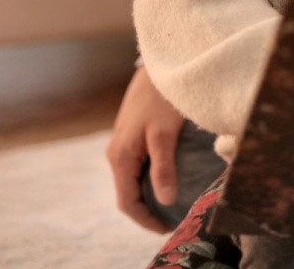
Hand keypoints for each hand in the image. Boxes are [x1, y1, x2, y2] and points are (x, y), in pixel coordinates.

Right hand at [106, 65, 184, 232]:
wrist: (158, 66)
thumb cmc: (161, 98)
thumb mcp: (164, 134)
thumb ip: (163, 167)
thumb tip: (166, 199)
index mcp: (121, 157)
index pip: (126, 202)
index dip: (145, 219)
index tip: (167, 228)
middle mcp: (118, 153)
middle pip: (129, 193)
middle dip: (148, 210)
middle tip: (174, 220)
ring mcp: (125, 143)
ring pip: (134, 179)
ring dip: (150, 194)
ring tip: (175, 203)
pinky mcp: (135, 134)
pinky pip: (140, 165)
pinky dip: (152, 177)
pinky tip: (171, 177)